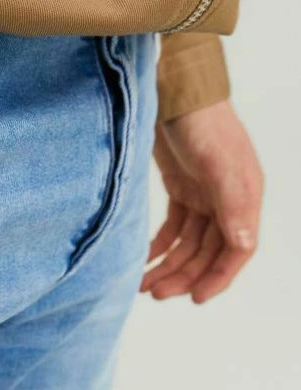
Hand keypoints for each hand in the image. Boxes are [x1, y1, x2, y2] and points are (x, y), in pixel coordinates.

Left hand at [141, 99, 263, 302]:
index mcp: (244, 197)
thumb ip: (232, 204)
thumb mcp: (217, 164)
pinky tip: (144, 260)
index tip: (195, 298)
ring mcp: (204, 195)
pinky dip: (160, 246)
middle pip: (209, 252)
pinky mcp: (181, 189)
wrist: (174, 91)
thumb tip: (244, 244)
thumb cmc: (201, 122)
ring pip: (190, 244)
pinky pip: (174, 228)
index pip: (238, 249)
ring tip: (144, 284)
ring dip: (170, 265)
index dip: (219, 277)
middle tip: (156, 293)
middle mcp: (228, 201)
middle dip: (185, 275)